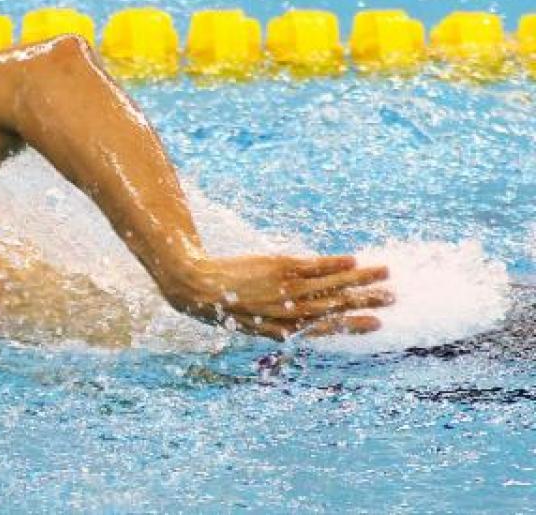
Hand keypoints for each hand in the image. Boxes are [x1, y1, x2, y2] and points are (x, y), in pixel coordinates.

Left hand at [162, 255, 391, 340]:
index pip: (324, 328)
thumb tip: (299, 318)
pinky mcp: (279, 267)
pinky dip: (334, 264)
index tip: (377, 324)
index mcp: (283, 329)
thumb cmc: (222, 306)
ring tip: (385, 273)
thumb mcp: (250, 322)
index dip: (351, 326)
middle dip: (365, 302)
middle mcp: (288, 312)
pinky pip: (313, 266)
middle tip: (393, 298)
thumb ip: (277, 322)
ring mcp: (285, 289)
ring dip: (360, 279)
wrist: (196, 287)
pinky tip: (354, 261)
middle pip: (334, 306)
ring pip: (330, 285)